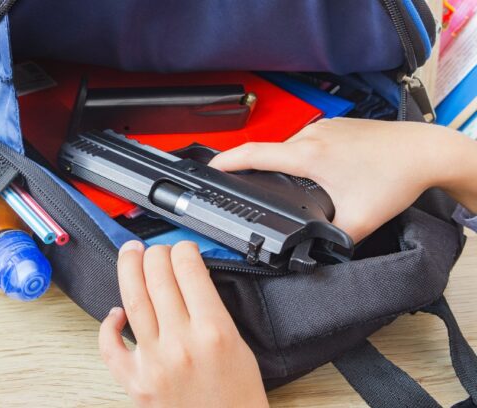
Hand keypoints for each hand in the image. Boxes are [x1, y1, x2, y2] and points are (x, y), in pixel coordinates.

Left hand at [99, 240, 268, 407]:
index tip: (184, 248)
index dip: (183, 249)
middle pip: (157, 277)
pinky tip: (115, 312)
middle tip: (156, 249)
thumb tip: (190, 276)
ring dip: (129, 269)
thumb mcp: (239, 340)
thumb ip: (213, 307)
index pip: (188, 269)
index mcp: (214, 330)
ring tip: (130, 254)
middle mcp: (181, 343)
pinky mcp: (136, 382)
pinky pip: (110, 347)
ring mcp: (154, 362)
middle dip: (156, 253)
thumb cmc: (238, 393)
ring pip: (132, 299)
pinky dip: (107, 325)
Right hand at [209, 117, 476, 242]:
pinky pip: (307, 142)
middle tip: (251, 187)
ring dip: (285, 165)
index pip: (253, 154)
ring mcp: (324, 128)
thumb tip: (313, 253)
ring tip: (296, 185)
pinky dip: (304, 157)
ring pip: (290, 148)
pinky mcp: (335, 127)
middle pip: (269, 152)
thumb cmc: (396, 176)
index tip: (209, 168)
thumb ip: (332, 241)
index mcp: (309, 155)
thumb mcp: (359, 220)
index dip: (226, 161)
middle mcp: (312, 136)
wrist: (425, 151)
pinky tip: (321, 173)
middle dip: (255, 169)